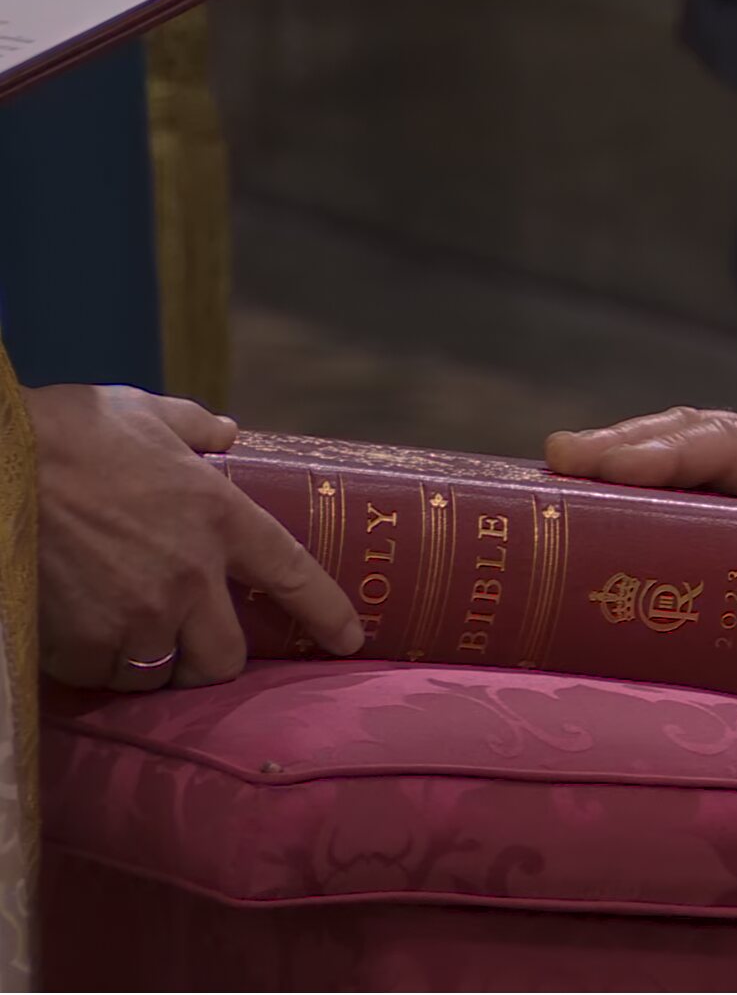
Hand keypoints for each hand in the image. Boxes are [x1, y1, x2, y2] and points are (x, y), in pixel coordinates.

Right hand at [34, 386, 363, 689]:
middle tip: (190, 647)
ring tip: (126, 640)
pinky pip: (101, 677)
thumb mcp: (148, 414)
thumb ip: (196, 428)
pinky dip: (94, 667)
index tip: (348, 638)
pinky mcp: (83, 639)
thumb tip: (227, 433)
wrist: (0, 462)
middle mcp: (190, 575)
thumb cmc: (70, 431)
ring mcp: (137, 612)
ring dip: (148, 666)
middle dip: (210, 661)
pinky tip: (79, 640)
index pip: (292, 574)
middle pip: (224, 658)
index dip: (326, 612)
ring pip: (160, 676)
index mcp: (219, 516)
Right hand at [545, 407, 736, 613]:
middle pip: (685, 436)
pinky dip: (648, 491)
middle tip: (550, 465)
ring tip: (553, 485)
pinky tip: (607, 514)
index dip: (658, 453)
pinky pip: (695, 487)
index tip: (601, 464)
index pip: (719, 442)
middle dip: (618, 448)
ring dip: (623, 465)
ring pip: (683, 456)